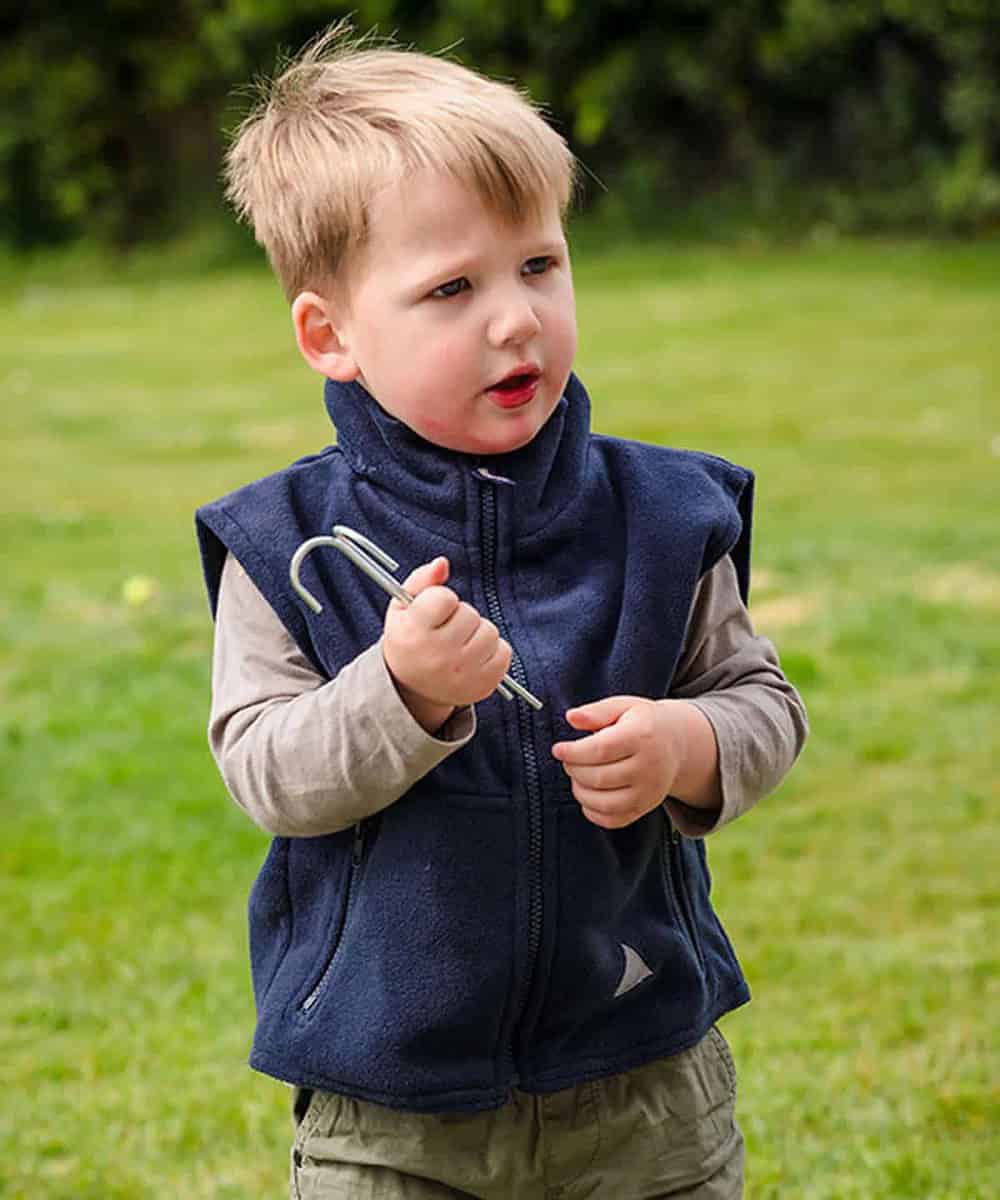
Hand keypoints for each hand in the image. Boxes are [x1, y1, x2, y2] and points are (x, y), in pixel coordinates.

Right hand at [383, 557, 512, 727]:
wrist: (413, 690)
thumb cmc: (409, 640)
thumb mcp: (403, 609)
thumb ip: (420, 580)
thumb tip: (443, 562)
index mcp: (413, 634)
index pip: (444, 598)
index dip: (441, 600)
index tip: (433, 613)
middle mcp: (438, 656)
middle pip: (470, 614)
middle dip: (461, 617)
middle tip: (446, 631)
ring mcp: (463, 673)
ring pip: (489, 632)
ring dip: (478, 633)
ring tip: (460, 644)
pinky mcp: (483, 685)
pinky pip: (504, 652)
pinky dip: (493, 651)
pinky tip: (474, 657)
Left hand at [552, 696, 699, 828]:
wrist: (676, 744)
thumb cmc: (643, 723)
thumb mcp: (623, 706)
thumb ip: (596, 711)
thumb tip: (571, 717)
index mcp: (642, 736)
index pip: (600, 750)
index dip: (573, 752)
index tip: (558, 749)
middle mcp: (649, 767)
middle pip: (599, 777)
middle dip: (574, 769)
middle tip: (569, 760)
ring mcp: (648, 792)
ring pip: (604, 803)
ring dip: (580, 791)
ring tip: (578, 776)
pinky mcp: (644, 808)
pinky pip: (612, 820)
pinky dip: (592, 811)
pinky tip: (589, 793)